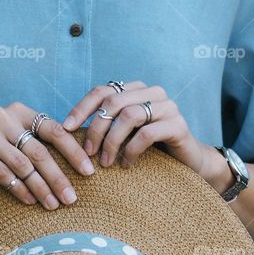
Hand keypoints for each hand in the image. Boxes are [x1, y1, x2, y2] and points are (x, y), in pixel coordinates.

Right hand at [0, 103, 94, 209]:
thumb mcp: (12, 139)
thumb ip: (36, 143)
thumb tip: (77, 166)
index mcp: (19, 110)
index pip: (54, 130)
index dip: (73, 151)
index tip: (89, 172)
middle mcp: (2, 116)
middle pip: (39, 151)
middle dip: (58, 177)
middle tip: (72, 199)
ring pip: (22, 165)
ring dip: (40, 188)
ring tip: (53, 205)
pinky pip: (1, 173)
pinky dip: (18, 189)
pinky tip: (29, 202)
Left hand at [62, 82, 232, 192]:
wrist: (187, 161)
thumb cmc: (148, 149)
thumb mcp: (123, 134)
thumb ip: (104, 126)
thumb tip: (66, 131)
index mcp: (135, 90)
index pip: (102, 90)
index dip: (82, 108)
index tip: (66, 129)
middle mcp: (152, 92)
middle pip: (113, 102)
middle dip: (96, 129)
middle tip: (87, 154)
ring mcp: (167, 106)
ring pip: (130, 116)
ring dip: (112, 141)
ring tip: (105, 163)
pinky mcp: (178, 125)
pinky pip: (147, 134)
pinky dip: (131, 150)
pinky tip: (125, 165)